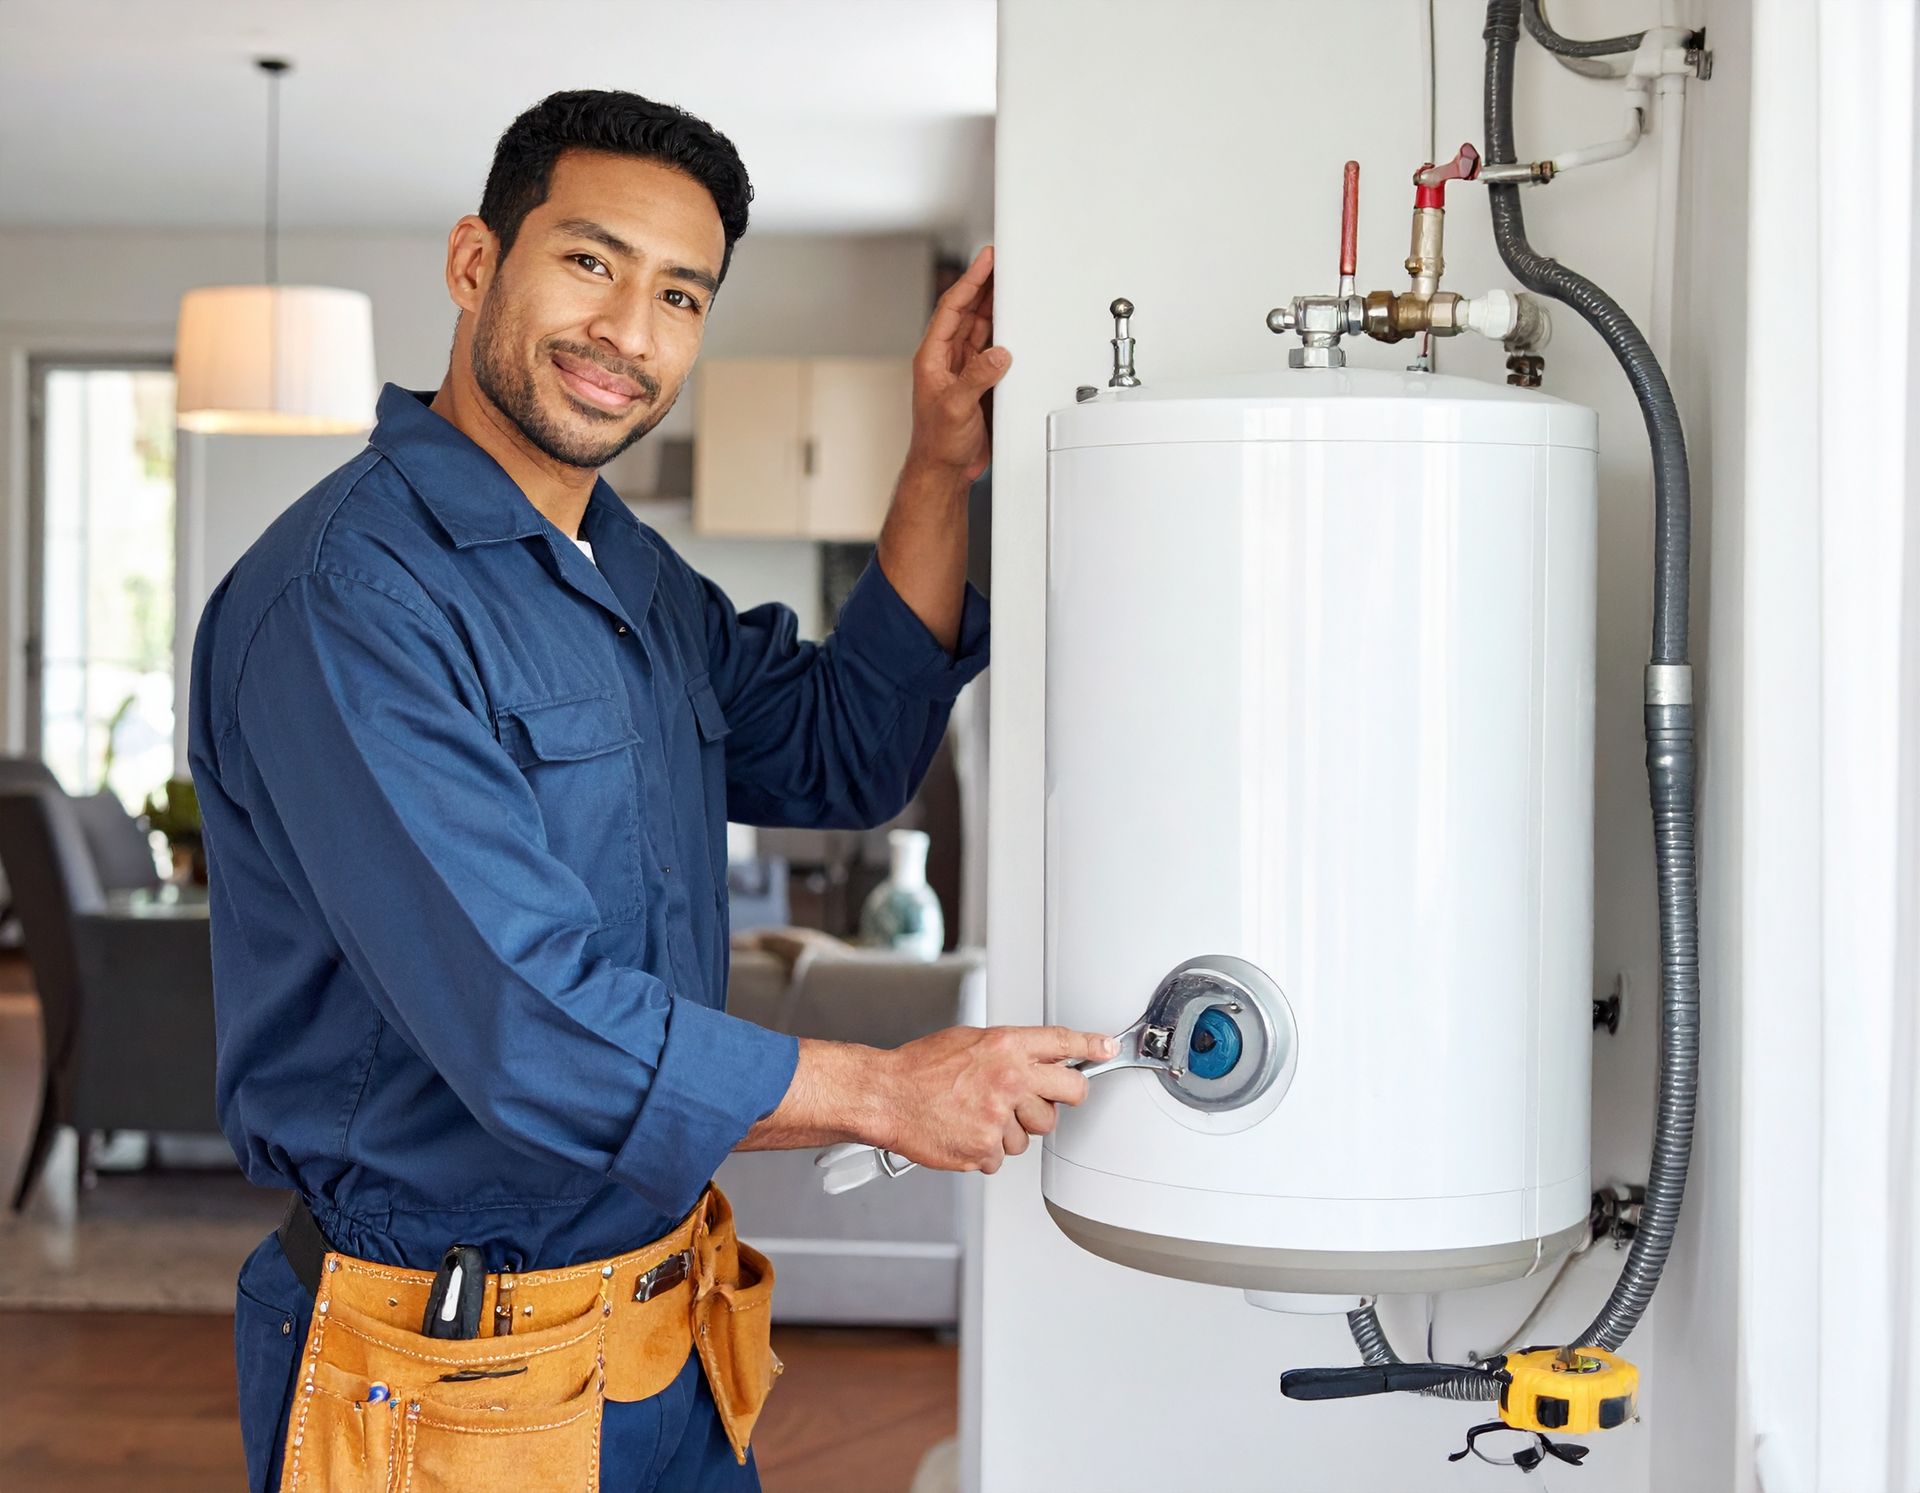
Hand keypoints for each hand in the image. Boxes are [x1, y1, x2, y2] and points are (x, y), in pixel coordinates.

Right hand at [875, 1024, 1113, 1173]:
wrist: (886, 1096)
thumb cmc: (919, 1069)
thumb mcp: (968, 1042)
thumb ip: (1006, 1051)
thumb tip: (1035, 1060)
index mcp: (1005, 1047)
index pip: (1062, 1043)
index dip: (1091, 1046)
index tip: (1105, 1048)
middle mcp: (1009, 1079)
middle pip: (1070, 1094)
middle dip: (1061, 1099)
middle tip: (1042, 1100)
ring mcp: (1000, 1117)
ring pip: (1033, 1132)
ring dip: (1012, 1130)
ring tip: (977, 1115)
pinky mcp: (985, 1149)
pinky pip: (1002, 1157)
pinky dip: (985, 1151)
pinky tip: (964, 1132)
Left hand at [906, 245, 1007, 483]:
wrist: (944, 470)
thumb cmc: (937, 442)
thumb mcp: (956, 407)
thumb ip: (977, 378)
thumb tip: (999, 354)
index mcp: (932, 357)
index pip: (952, 309)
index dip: (970, 281)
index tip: (985, 260)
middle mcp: (947, 359)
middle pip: (967, 311)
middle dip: (984, 285)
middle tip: (1001, 261)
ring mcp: (963, 369)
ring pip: (980, 327)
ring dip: (995, 306)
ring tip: (1011, 283)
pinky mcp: (979, 382)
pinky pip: (993, 349)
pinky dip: (1005, 334)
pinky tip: (1015, 323)